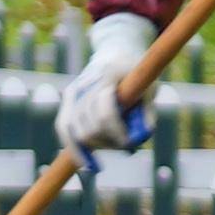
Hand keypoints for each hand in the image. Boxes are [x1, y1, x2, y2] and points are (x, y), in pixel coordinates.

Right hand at [54, 8, 154, 159]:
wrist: (116, 51)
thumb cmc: (137, 72)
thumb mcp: (150, 86)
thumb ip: (147, 112)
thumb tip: (142, 137)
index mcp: (108, 76)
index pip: (105, 111)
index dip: (117, 132)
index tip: (130, 144)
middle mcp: (85, 83)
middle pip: (90, 126)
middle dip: (109, 142)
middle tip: (127, 146)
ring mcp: (73, 90)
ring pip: (77, 131)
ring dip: (97, 146)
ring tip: (114, 145)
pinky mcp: (68, 98)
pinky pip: (64, 128)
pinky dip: (74, 147)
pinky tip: (88, 163)